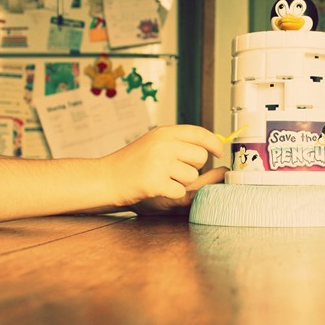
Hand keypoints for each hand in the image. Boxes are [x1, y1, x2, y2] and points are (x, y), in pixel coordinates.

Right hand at [102, 125, 224, 208]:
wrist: (105, 177)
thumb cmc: (131, 162)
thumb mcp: (154, 142)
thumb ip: (179, 142)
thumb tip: (210, 145)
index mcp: (164, 132)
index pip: (200, 133)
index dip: (214, 143)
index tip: (219, 151)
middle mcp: (163, 145)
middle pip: (200, 157)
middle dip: (193, 166)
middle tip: (174, 170)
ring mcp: (159, 163)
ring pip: (191, 176)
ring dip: (181, 181)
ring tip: (161, 177)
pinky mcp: (155, 182)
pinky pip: (180, 190)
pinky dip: (170, 192)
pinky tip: (156, 187)